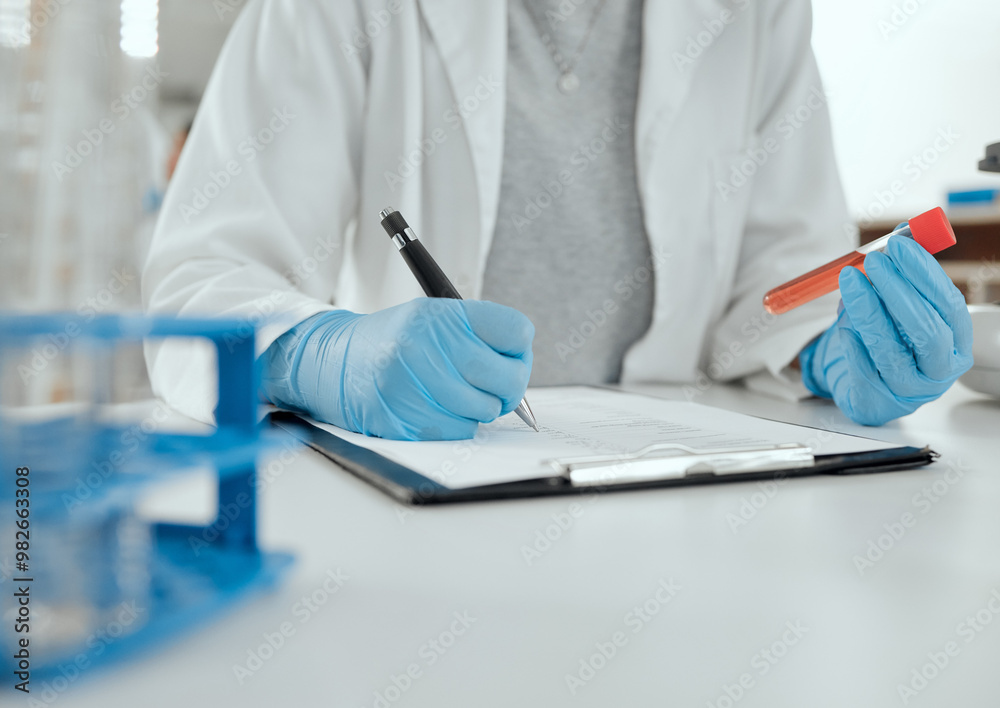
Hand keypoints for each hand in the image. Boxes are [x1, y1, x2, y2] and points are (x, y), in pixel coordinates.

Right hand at [261, 299, 533, 439]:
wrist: (337, 363)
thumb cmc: (396, 343)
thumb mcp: (434, 319)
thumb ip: (478, 336)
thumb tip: (521, 372)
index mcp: (442, 315)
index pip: (516, 331)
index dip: (520, 349)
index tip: (510, 356)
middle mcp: (428, 345)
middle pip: (508, 377)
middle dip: (510, 389)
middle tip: (497, 388)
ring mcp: (414, 383)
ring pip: (485, 410)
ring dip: (479, 409)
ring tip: (456, 394)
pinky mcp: (404, 418)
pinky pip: (459, 431)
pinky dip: (457, 425)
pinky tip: (436, 408)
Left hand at [800, 233, 972, 425]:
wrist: (872, 388)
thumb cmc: (891, 340)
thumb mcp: (900, 306)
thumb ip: (903, 273)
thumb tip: (902, 230)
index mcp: (956, 341)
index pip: (948, 304)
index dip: (924, 273)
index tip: (898, 245)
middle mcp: (940, 369)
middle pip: (925, 330)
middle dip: (897, 291)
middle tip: (872, 261)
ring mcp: (910, 390)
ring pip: (890, 351)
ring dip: (868, 311)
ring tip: (850, 281)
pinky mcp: (878, 403)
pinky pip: (863, 369)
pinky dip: (853, 342)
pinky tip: (844, 322)